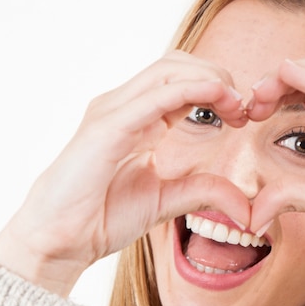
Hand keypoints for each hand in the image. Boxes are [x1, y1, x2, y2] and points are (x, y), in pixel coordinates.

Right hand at [0, 51, 251, 295]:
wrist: (60, 240)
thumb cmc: (102, 216)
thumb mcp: (166, 199)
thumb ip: (204, 191)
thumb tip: (245, 204)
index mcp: (138, 118)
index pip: (181, 80)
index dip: (217, 88)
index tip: (243, 114)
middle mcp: (124, 106)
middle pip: (177, 65)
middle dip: (217, 75)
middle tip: (243, 107)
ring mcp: (112, 112)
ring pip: (168, 70)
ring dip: (210, 78)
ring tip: (235, 104)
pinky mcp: (107, 127)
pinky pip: (155, 96)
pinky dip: (191, 89)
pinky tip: (218, 96)